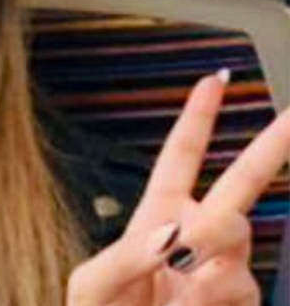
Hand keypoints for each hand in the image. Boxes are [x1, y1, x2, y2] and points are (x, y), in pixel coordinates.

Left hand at [67, 70, 289, 305]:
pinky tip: (194, 305)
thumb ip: (128, 255)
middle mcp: (194, 240)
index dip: (197, 119)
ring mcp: (221, 274)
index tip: (214, 81)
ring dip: (211, 248)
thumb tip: (174, 231)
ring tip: (181, 277)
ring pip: (239, 239)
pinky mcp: (237, 304)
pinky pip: (242, 287)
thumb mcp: (94, 284)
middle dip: (271, 147)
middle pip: (242, 184)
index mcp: (156, 219)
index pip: (180, 159)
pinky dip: (217, 293)